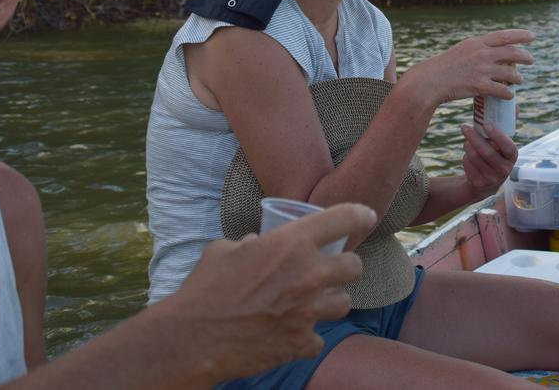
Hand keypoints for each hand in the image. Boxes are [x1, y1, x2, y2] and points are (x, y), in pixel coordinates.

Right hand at [164, 203, 375, 380]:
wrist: (192, 338)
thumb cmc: (204, 289)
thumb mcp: (224, 251)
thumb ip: (250, 245)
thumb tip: (257, 245)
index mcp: (291, 244)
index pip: (344, 219)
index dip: (359, 215)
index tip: (366, 216)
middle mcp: (307, 275)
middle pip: (354, 266)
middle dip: (347, 266)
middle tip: (334, 269)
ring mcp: (308, 311)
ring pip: (344, 303)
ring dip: (331, 301)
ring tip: (314, 303)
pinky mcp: (300, 343)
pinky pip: (318, 339)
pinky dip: (307, 337)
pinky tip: (291, 334)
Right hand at [405, 29, 534, 104]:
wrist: (431, 80)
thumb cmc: (445, 66)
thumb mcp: (463, 50)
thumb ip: (478, 49)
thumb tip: (494, 50)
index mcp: (477, 43)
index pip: (504, 36)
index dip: (520, 35)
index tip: (532, 36)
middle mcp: (482, 54)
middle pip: (512, 53)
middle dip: (525, 56)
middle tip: (531, 59)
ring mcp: (482, 70)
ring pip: (510, 73)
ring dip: (518, 78)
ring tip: (520, 80)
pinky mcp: (480, 86)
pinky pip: (502, 90)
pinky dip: (508, 93)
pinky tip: (510, 95)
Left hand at [459, 122, 517, 197]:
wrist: (487, 182)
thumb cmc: (496, 155)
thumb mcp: (503, 143)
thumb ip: (507, 125)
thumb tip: (514, 105)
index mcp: (512, 156)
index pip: (508, 146)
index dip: (497, 135)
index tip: (486, 124)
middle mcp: (504, 169)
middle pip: (487, 152)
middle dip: (474, 137)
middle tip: (464, 126)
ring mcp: (492, 179)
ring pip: (474, 157)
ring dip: (468, 145)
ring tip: (467, 140)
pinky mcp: (479, 184)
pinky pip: (468, 165)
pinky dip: (465, 157)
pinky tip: (468, 155)